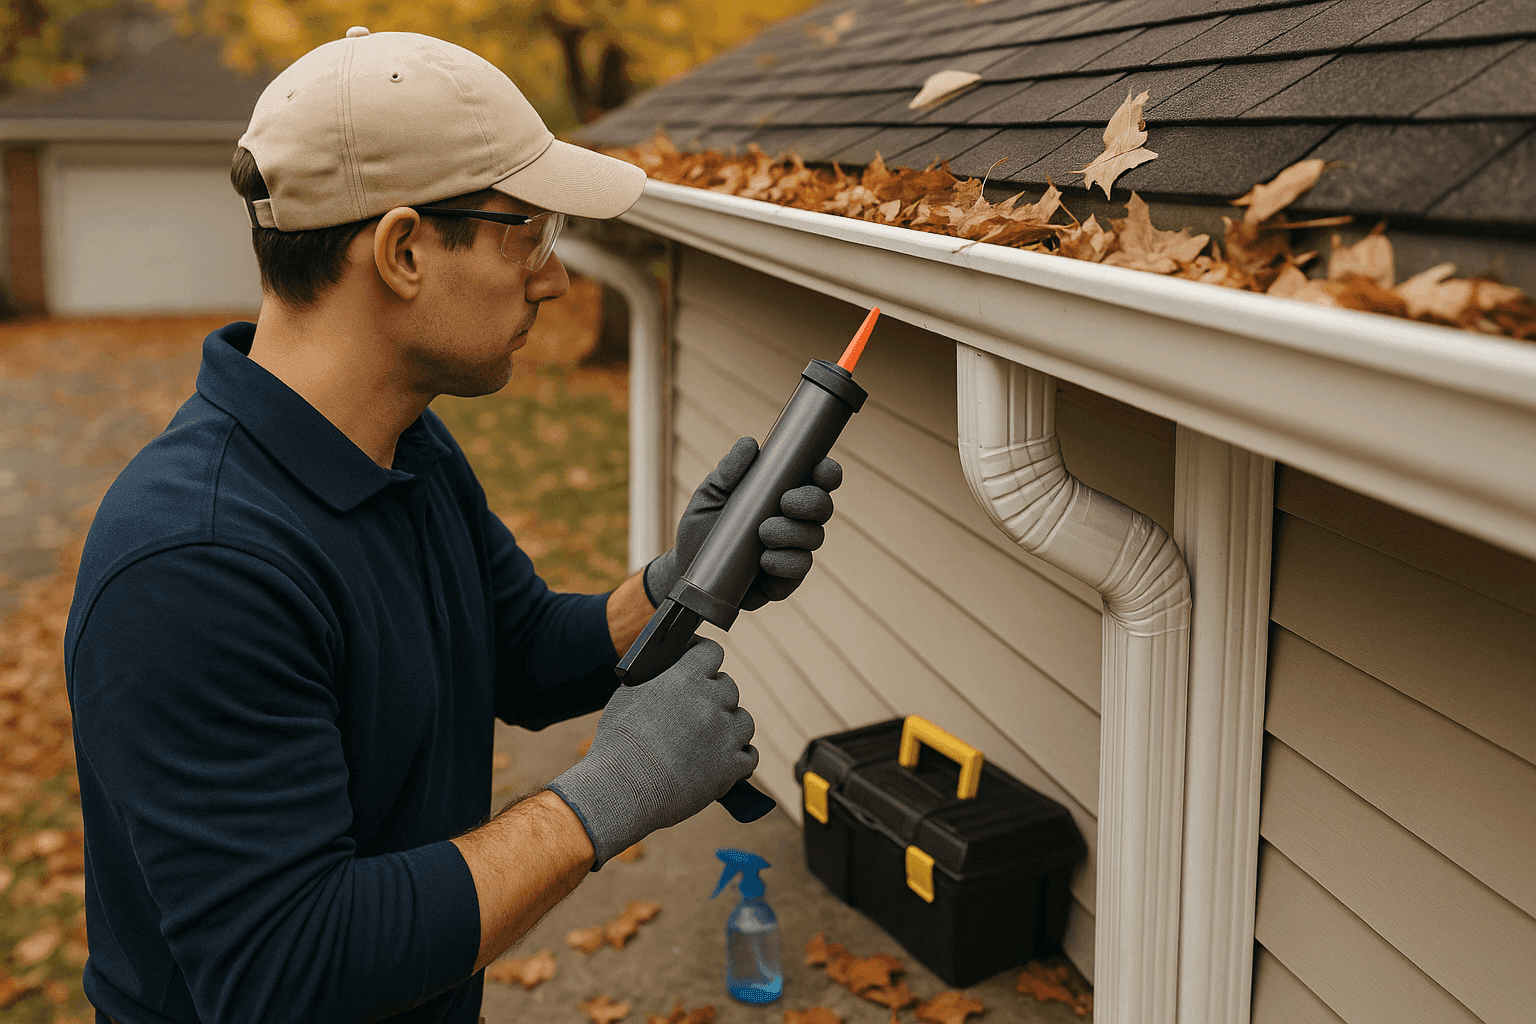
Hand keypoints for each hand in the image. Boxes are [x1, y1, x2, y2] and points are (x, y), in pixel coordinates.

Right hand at [546, 638, 755, 867]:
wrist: (623, 790)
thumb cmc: (618, 745)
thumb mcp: (628, 696)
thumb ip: (656, 680)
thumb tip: (668, 674)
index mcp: (685, 678)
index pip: (711, 651)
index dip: (705, 658)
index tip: (700, 664)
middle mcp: (710, 701)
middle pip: (729, 687)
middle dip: (715, 696)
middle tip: (698, 709)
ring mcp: (725, 734)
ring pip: (744, 720)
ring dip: (730, 726)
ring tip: (711, 738)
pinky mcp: (731, 767)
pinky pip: (749, 756)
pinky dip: (738, 758)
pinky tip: (723, 761)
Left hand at [644, 437, 841, 611]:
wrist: (684, 572)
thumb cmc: (701, 528)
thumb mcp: (709, 496)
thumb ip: (728, 472)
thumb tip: (750, 445)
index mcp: (780, 495)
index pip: (816, 480)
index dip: (827, 473)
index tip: (820, 470)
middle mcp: (793, 521)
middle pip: (824, 507)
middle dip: (811, 502)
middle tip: (785, 503)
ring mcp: (792, 551)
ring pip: (814, 538)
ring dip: (793, 534)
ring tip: (763, 534)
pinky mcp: (784, 580)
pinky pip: (799, 571)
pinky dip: (784, 564)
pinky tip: (764, 562)